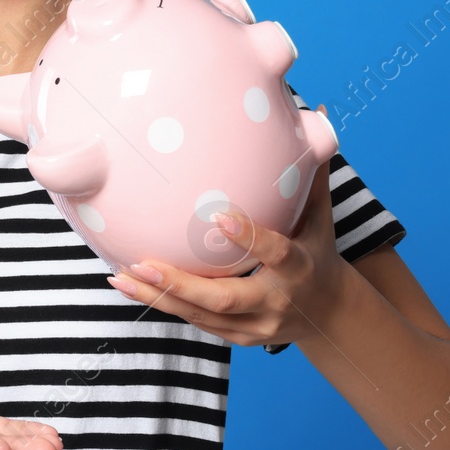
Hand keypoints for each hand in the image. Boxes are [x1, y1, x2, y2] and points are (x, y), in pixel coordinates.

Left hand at [107, 105, 354, 348]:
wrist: (329, 315)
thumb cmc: (317, 250)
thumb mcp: (321, 216)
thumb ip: (312, 171)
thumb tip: (318, 112)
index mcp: (299, 268)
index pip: (276, 252)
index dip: (250, 237)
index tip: (219, 216)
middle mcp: (276, 302)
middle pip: (225, 298)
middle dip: (181, 284)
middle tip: (142, 263)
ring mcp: (255, 326)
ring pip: (203, 316)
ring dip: (158, 298)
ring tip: (120, 277)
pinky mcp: (238, 337)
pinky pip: (198, 321)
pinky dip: (164, 304)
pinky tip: (130, 285)